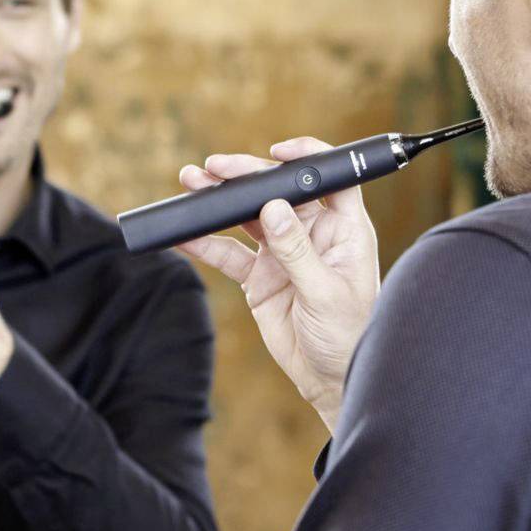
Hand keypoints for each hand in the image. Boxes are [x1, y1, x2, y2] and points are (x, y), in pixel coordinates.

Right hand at [175, 137, 379, 433]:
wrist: (329, 379)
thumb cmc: (348, 336)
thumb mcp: (325, 293)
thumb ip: (297, 251)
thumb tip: (273, 208)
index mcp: (343, 230)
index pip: (331, 178)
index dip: (307, 158)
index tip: (278, 151)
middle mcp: (313, 234)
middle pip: (278, 192)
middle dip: (246, 177)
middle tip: (214, 168)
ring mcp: (283, 253)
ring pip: (248, 217)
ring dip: (220, 202)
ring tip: (192, 183)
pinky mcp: (260, 276)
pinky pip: (228, 253)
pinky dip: (205, 242)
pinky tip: (183, 233)